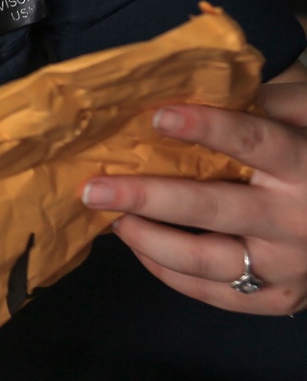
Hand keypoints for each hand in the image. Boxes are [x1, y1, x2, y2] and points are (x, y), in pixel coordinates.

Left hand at [80, 77, 306, 314]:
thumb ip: (271, 99)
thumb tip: (206, 82)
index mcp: (302, 165)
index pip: (251, 142)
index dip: (206, 128)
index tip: (157, 117)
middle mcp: (293, 220)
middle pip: (210, 208)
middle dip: (146, 196)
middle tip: (95, 188)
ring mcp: (285, 266)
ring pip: (204, 259)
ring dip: (148, 239)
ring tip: (110, 217)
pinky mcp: (279, 298)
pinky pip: (214, 293)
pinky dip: (169, 272)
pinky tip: (139, 247)